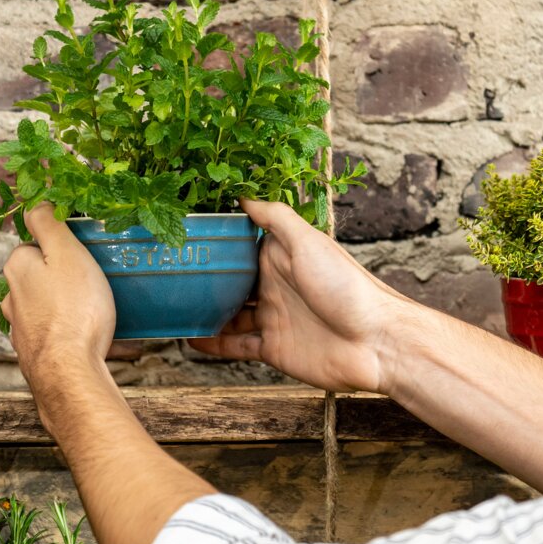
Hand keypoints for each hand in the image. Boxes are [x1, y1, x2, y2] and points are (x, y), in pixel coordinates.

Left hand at [2, 204, 116, 392]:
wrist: (70, 373)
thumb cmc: (75, 311)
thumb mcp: (67, 253)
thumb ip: (48, 224)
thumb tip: (35, 203)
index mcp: (17, 266)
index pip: (37, 243)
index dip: (63, 247)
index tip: (84, 257)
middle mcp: (10, 295)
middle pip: (41, 273)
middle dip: (64, 276)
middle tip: (93, 283)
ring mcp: (20, 326)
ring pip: (45, 303)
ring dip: (65, 304)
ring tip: (92, 311)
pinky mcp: (33, 351)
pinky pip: (52, 329)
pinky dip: (65, 329)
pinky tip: (84, 335)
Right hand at [190, 199, 410, 393]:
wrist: (376, 343)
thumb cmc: (347, 287)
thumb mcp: (309, 242)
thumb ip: (276, 218)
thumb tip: (244, 195)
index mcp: (281, 257)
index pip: (241, 247)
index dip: (216, 243)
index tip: (184, 236)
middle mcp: (274, 285)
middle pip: (230, 282)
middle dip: (202, 279)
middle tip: (167, 274)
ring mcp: (273, 318)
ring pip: (228, 314)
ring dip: (203, 312)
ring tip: (171, 307)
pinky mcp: (273, 348)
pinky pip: (235, 345)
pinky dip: (212, 343)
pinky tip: (189, 338)